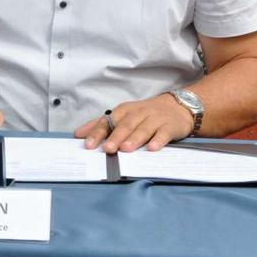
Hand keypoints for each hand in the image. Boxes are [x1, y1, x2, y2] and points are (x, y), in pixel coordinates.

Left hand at [74, 94, 193, 152]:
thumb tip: (78, 134)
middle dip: (115, 137)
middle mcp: (138, 113)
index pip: (108, 121)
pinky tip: (152, 148)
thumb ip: (101, 125)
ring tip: (125, 149)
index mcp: (124, 111)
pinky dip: (158, 140)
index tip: (88, 145)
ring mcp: (155, 119)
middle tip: (107, 149)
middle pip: (125, 125)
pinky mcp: (170, 126)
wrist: (177, 107)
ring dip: (134, 139)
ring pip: (143, 129)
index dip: (97, 132)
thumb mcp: (123, 116)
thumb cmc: (145, 115)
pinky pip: (163, 133)